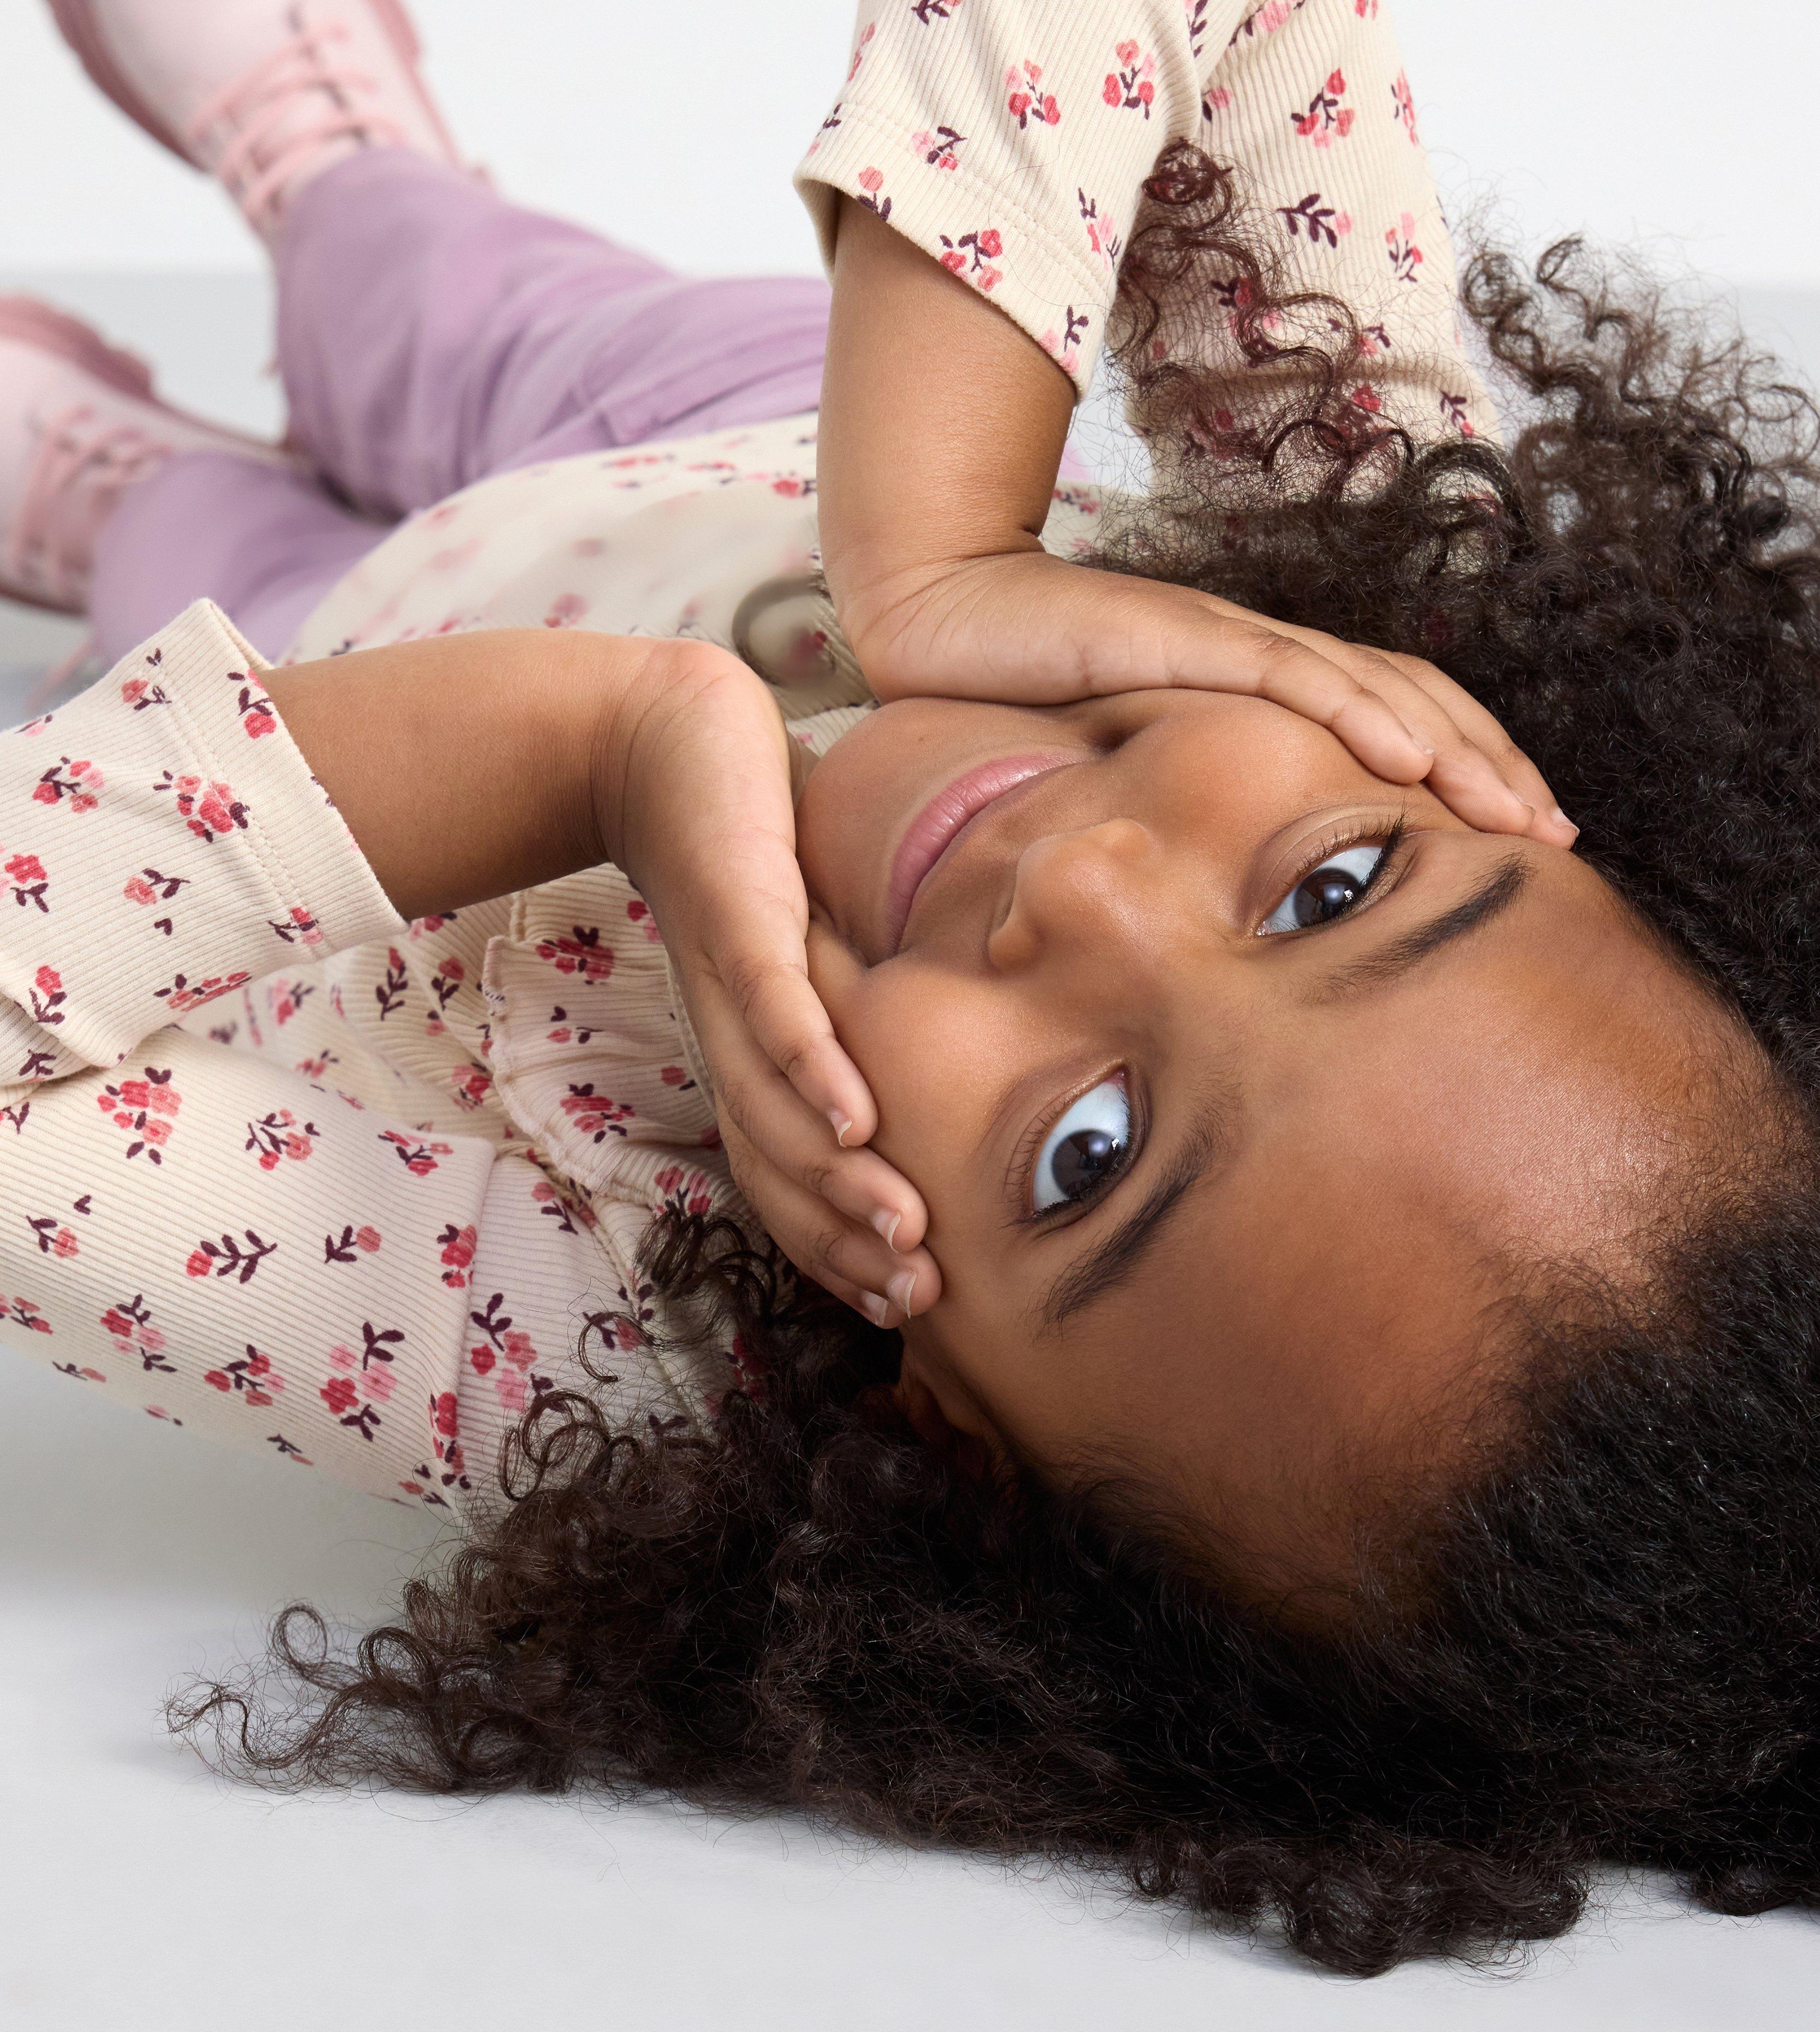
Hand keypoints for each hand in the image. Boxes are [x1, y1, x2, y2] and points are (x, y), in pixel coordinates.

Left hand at [592, 639, 934, 1324]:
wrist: (657, 730)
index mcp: (754, 1044)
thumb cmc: (750, 831)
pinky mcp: (737, 913)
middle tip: (917, 1301)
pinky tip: (860, 1116)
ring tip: (909, 1237)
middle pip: (783, 1165)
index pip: (791, 1169)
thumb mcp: (820, 931)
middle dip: (848, 1242)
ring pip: (779, 1105)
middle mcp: (735, 1032)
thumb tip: (950, 1048)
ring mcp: (732, 977)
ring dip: (843, 1179)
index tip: (905, 1301)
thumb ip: (868, 992)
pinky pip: (775, 1006)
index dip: (839, 1243)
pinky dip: (816, 1066)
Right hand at [842, 546, 1575, 844]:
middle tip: (1555, 837)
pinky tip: (1405, 755)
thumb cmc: (1028, 697)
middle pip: (1415, 700)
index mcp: (1266, 687)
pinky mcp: (1178, 634)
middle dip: (1494, 766)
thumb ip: (1197, 813)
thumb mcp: (1134, 772)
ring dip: (1452, 748)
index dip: (1475, 771)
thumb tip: (1253, 903)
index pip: (1400, 721)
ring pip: (1372, 686)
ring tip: (1511, 810)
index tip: (1534, 841)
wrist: (938, 612)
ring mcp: (1227, 638)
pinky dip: (1354, 709)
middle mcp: (1265, 655)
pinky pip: (1283, 672)